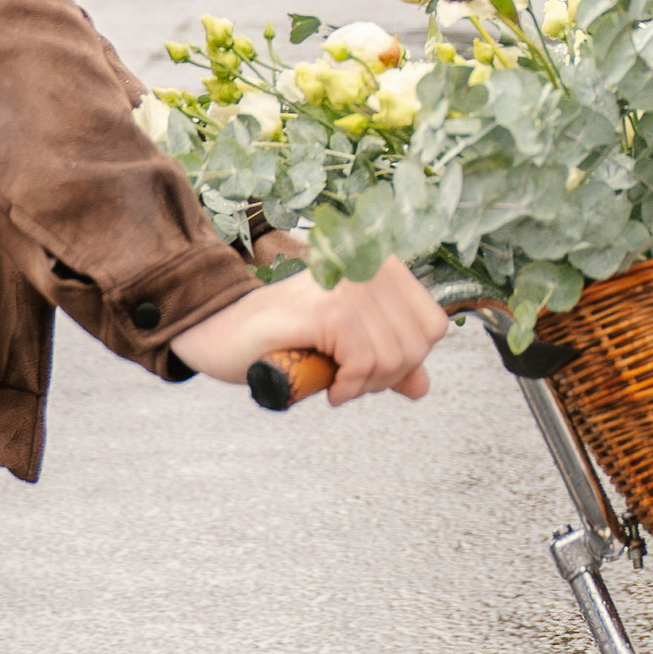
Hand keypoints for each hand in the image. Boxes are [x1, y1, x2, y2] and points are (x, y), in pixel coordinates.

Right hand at [172, 255, 447, 405]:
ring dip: (365, 385)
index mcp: (379, 266)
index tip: (372, 371)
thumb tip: (421, 385)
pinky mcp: (327, 307)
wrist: (220, 332)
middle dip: (388, 377)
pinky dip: (350, 386)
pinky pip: (364, 362)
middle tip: (349, 382)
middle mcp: (367, 265)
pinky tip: (328, 387)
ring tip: (335, 383)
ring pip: (394, 356)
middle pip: (418, 344)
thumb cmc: (281, 336)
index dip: (409, 359)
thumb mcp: (344, 348)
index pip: (432, 323)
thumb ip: (384, 360)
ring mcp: (348, 283)